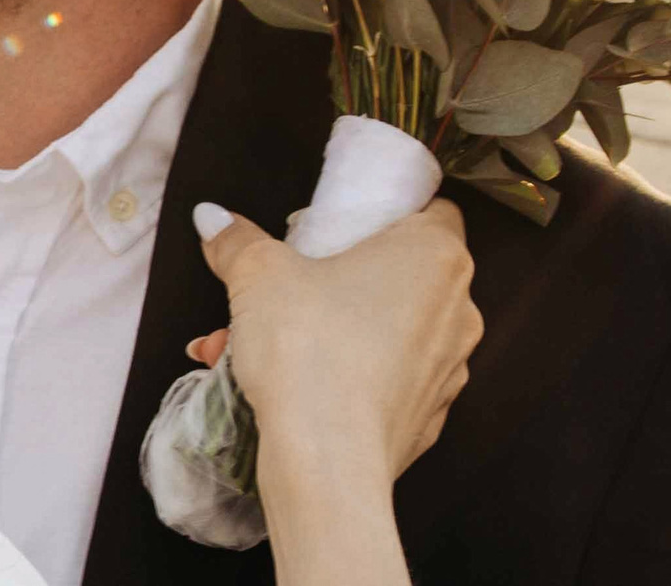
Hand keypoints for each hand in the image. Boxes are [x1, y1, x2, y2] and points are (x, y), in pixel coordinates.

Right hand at [198, 199, 479, 482]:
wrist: (326, 461)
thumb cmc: (309, 350)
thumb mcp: (258, 275)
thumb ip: (237, 239)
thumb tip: (213, 217)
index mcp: (434, 257)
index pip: (433, 210)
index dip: (387, 213)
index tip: (341, 226)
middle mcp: (457, 311)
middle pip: (400, 274)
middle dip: (337, 279)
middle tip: (285, 288)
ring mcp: (448, 370)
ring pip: (384, 331)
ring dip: (328, 330)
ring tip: (256, 344)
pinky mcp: (428, 418)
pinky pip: (382, 381)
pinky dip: (341, 375)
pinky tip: (284, 385)